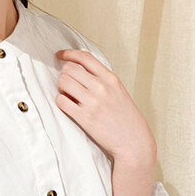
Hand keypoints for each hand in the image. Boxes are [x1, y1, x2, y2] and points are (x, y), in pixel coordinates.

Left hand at [54, 48, 156, 166]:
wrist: (134, 142)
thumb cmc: (126, 118)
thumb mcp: (119, 91)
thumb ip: (103, 80)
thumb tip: (80, 71)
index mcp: (110, 78)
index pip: (85, 58)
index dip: (69, 54)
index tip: (61, 55)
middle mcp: (101, 87)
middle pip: (69, 69)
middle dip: (64, 74)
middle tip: (66, 83)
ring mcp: (92, 102)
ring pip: (63, 82)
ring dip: (61, 87)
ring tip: (67, 94)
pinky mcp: (84, 117)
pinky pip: (61, 101)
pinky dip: (60, 101)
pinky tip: (67, 105)